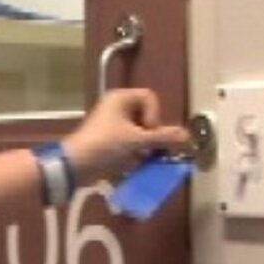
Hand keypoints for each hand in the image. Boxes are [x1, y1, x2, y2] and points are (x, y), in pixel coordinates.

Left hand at [61, 87, 190, 180]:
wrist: (76, 165)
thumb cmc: (105, 145)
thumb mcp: (136, 140)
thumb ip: (163, 137)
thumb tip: (187, 136)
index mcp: (120, 98)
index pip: (150, 98)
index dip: (154, 115)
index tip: (149, 130)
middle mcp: (116, 108)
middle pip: (146, 117)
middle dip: (152, 135)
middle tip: (150, 148)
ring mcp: (112, 125)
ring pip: (139, 133)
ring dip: (145, 147)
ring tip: (143, 159)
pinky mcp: (109, 142)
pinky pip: (130, 144)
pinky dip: (135, 154)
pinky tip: (135, 165)